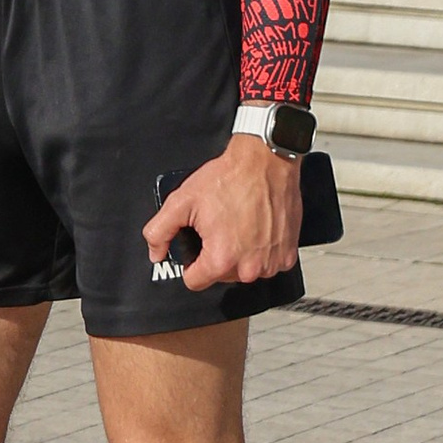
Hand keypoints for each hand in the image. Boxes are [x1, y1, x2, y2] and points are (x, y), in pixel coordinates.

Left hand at [143, 137, 302, 290]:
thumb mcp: (181, 201)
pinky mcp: (287, 254)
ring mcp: (271, 263)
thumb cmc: (230, 178)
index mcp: (221, 259)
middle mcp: (249, 267)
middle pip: (220, 276)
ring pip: (245, 271)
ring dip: (241, 255)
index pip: (195, 281)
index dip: (190, 263)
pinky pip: (268, 263)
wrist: (266, 161)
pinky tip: (257, 228)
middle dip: (216, 255)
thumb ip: (160, 231)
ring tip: (239, 225)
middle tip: (219, 226)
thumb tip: (155, 254)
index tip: (197, 246)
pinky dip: (261, 250)